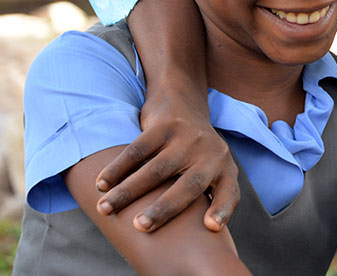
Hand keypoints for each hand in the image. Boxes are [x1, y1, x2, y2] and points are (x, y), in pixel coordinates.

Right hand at [96, 90, 239, 232]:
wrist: (184, 103)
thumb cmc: (195, 152)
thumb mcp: (210, 170)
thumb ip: (206, 197)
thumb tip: (188, 238)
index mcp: (225, 169)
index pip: (229, 193)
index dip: (222, 210)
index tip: (211, 227)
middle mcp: (212, 153)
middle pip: (189, 186)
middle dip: (164, 208)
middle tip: (140, 226)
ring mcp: (189, 138)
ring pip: (156, 169)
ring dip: (128, 191)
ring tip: (105, 209)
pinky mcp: (166, 126)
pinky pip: (139, 149)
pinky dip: (118, 167)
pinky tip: (102, 184)